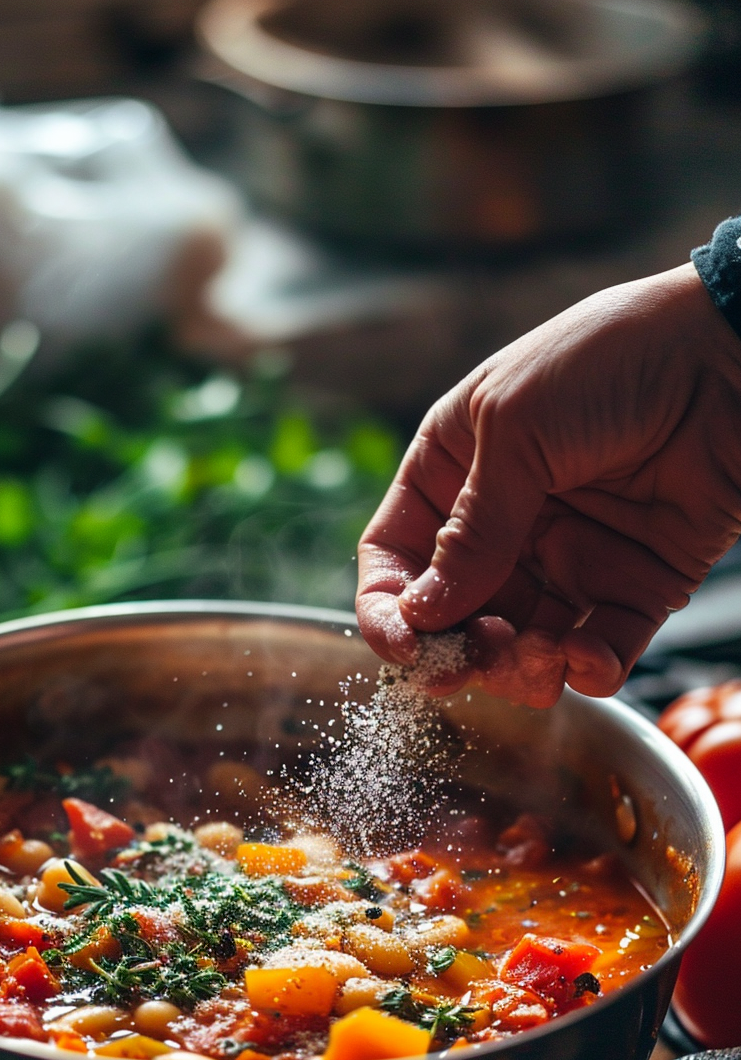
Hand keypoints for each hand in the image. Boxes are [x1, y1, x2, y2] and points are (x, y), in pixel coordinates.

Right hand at [357, 264, 740, 705]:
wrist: (733, 354)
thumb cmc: (612, 360)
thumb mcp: (517, 428)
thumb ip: (471, 528)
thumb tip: (422, 614)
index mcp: (456, 469)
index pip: (398, 555)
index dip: (388, 608)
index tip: (403, 647)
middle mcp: (506, 520)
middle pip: (455, 615)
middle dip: (459, 649)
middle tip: (474, 662)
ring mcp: (570, 556)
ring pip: (522, 644)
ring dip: (521, 667)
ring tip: (540, 658)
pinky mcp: (635, 586)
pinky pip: (599, 650)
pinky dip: (589, 670)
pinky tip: (587, 660)